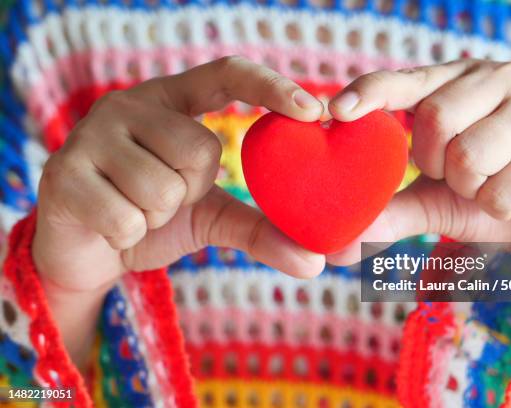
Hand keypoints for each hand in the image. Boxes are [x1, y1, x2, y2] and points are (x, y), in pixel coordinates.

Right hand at [32, 57, 324, 366]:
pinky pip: (126, 218)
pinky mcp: (63, 172)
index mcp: (172, 100)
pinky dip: (128, 234)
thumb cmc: (152, 218)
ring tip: (134, 208)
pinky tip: (108, 223)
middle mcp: (129, 103)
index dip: (270, 87)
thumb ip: (261, 229)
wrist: (86, 250)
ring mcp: (91, 133)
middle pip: (200, 149)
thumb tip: (315, 264)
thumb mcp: (211, 215)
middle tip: (164, 196)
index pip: (226, 73)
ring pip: (162, 188)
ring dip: (157, 216)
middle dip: (191, 191)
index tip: (313, 111)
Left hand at [327, 59, 510, 263]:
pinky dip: (496, 206)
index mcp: (454, 82)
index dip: (370, 92)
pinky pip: (501, 189)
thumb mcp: (429, 199)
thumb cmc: (480, 194)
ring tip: (487, 181)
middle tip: (454, 171)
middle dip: (434, 161)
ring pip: (469, 154)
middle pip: (436, 117)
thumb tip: (335, 249)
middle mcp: (495, 79)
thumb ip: (386, 211)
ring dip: (468, 186)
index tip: (336, 111)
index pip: (405, 79)